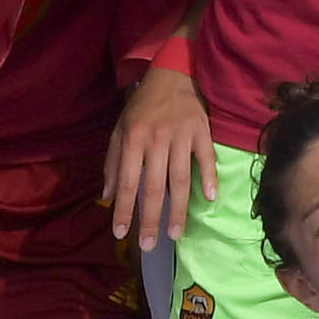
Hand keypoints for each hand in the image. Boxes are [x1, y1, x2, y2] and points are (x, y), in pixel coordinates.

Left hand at [103, 64, 214, 248]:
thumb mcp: (119, 130)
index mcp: (132, 140)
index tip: (122, 235)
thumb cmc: (142, 106)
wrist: (173, 73)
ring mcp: (182, 136)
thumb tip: (108, 197)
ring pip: (180, 179)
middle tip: (149, 245)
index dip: (125, 210)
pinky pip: (206, 158)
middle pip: (154, 187)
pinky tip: (210, 198)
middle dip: (151, 218)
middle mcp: (156, 140)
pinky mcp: (203, 131)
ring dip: (179, 209)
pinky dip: (210, 178)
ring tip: (176, 234)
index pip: (128, 183)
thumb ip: (113, 163)